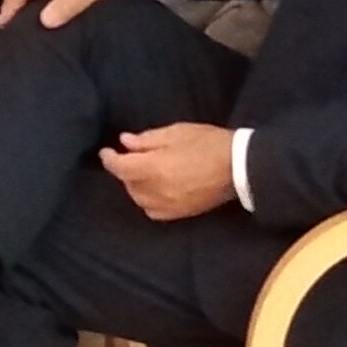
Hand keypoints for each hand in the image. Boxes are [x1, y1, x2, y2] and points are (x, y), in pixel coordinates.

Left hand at [98, 123, 236, 221]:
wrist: (239, 167)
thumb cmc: (208, 143)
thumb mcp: (177, 132)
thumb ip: (147, 140)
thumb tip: (125, 143)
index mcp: (154, 168)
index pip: (120, 168)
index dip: (109, 159)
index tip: (106, 151)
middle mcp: (157, 191)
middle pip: (128, 184)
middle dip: (124, 171)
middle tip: (130, 156)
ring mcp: (169, 205)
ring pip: (139, 199)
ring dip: (135, 186)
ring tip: (142, 172)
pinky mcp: (181, 214)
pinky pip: (153, 211)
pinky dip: (148, 201)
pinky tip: (154, 190)